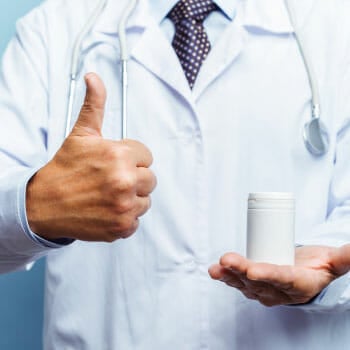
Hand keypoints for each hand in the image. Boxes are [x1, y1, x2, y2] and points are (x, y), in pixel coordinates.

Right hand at [26, 73, 156, 242]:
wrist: (45, 204)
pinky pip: (137, 220)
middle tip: (110, 180)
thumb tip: (94, 77)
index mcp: (120, 155)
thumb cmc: (66, 168)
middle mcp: (126, 180)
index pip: (147, 156)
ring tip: (107, 195)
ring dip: (131, 199)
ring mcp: (125, 206)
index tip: (113, 164)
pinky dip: (125, 218)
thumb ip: (94, 105)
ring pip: (145, 200)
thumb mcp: (81, 134)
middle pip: (150, 179)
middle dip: (134, 178)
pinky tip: (106, 211)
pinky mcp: (122, 227)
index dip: (131, 159)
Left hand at [208, 244, 349, 305]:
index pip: (282, 279)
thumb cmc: (319, 266)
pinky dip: (226, 275)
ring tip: (216, 267)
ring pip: (244, 283)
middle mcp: (279, 290)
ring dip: (229, 274)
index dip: (267, 274)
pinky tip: (215, 270)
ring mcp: (264, 289)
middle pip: (258, 280)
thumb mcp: (334, 261)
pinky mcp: (253, 283)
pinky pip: (238, 281)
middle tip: (227, 261)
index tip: (253, 270)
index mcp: (298, 284)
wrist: (307, 274)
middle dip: (241, 270)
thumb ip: (345, 255)